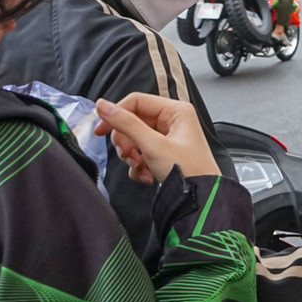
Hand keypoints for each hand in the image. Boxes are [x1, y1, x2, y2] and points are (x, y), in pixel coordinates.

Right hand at [94, 94, 219, 182]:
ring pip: (135, 139)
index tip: (100, 130)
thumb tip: (103, 106)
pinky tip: (147, 176)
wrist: (200, 200)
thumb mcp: (153, 145)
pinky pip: (141, 153)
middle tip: (127, 154)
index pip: (136, 101)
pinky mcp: (164, 154)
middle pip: (133, 121)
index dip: (116, 114)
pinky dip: (139, 166)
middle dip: (126, 141)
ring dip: (132, 156)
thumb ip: (126, 124)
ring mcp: (169, 138)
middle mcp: (173, 121)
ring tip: (140, 166)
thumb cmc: (189, 171)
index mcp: (176, 111)